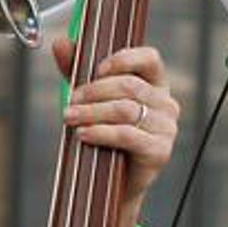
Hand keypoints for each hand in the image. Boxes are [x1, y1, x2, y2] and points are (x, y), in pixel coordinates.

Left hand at [52, 39, 178, 199]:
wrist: (111, 184)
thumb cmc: (104, 136)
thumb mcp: (90, 99)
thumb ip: (77, 70)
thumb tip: (60, 43)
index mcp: (155, 84)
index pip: (150, 58)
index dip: (125, 59)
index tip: (97, 69)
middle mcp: (166, 103)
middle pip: (129, 86)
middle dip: (94, 92)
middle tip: (70, 102)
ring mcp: (167, 128)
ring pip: (125, 110)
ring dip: (92, 112)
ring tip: (69, 118)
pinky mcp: (160, 150)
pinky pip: (128, 135)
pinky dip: (101, 132)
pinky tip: (83, 134)